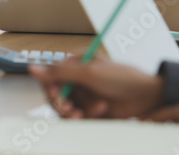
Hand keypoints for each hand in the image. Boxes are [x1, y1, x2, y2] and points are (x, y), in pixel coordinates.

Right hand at [30, 58, 164, 118]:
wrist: (146, 96)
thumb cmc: (122, 79)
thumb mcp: (89, 74)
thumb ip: (59, 72)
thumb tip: (32, 68)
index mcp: (76, 63)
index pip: (51, 76)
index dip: (51, 89)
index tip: (57, 96)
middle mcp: (79, 78)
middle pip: (56, 95)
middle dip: (65, 104)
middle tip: (73, 110)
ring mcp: (85, 94)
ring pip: (67, 108)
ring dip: (78, 111)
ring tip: (92, 109)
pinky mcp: (92, 108)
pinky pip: (79, 116)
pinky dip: (88, 115)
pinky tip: (101, 110)